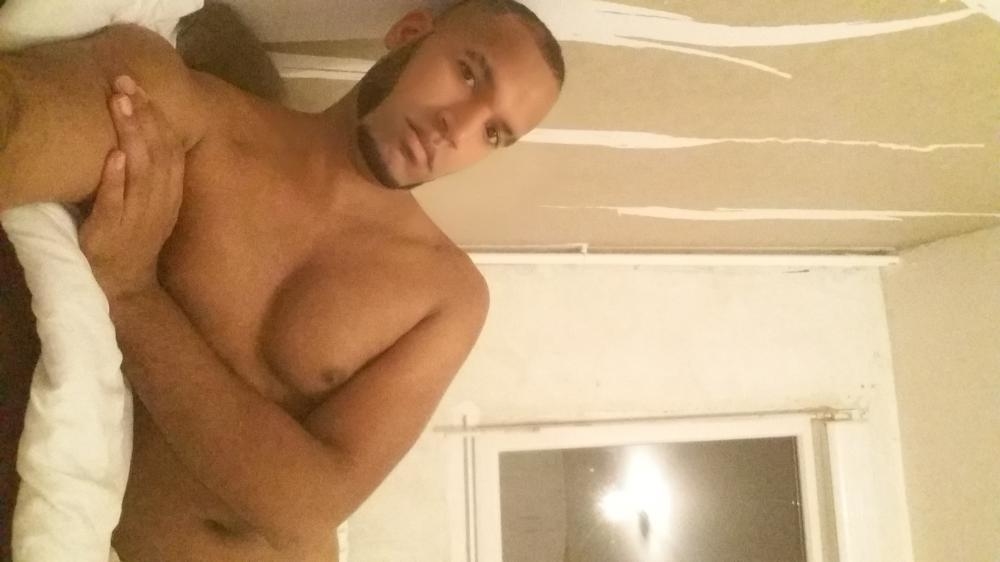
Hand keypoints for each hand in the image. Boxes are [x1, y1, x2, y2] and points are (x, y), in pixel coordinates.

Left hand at [80, 75, 184, 301]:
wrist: (126, 285)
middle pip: (159, 154)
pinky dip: (117, 180)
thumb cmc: (135, 238)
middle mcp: (161, 204)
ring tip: (120, 106)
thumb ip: (154, 174)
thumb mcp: (154, 203)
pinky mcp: (113, 234)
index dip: (159, 117)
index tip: (142, 87)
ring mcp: (139, 219)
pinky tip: (114, 156)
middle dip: (145, 117)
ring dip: (132, 137)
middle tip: (126, 85)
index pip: (172, 149)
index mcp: (172, 194)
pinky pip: (117, 204)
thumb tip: (146, 132)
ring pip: (142, 173)